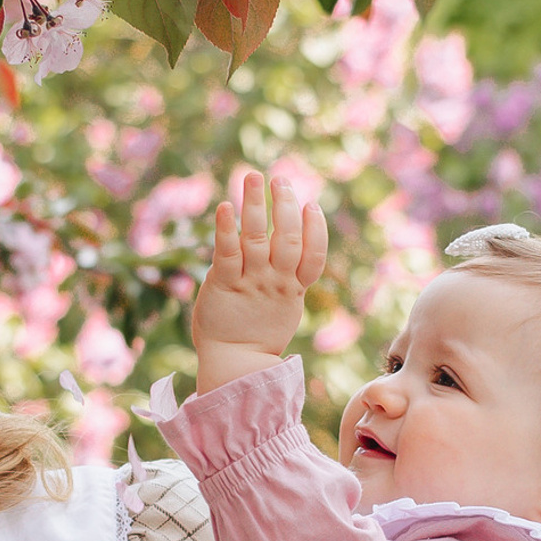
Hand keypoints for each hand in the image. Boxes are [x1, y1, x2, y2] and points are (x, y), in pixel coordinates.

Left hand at [191, 171, 327, 392]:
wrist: (233, 363)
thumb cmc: (256, 331)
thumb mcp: (283, 305)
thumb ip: (290, 275)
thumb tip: (292, 243)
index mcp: (294, 288)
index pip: (313, 256)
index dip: (316, 229)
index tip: (311, 205)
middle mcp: (275, 282)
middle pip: (288, 239)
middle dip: (285, 206)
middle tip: (280, 180)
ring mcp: (251, 282)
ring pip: (258, 238)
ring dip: (256, 204)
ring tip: (253, 176)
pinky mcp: (224, 284)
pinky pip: (227, 252)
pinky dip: (227, 228)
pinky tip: (226, 207)